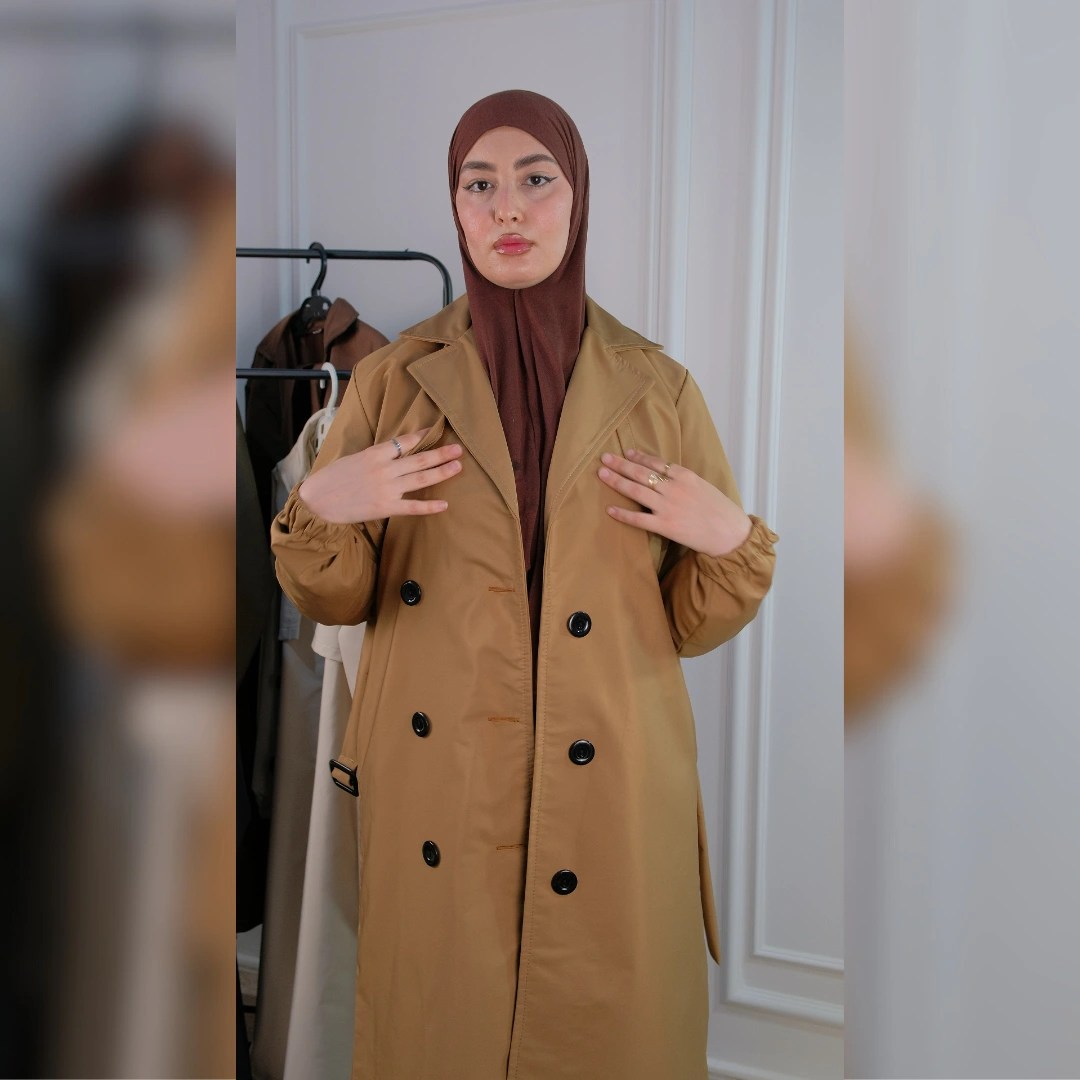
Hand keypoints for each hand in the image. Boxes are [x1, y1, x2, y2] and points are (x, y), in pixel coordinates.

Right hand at [298, 427, 462, 522]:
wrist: (317, 501)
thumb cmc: (332, 478)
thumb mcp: (354, 458)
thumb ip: (376, 455)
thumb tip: (394, 451)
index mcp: (375, 454)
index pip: (404, 442)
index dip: (422, 436)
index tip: (436, 431)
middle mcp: (384, 469)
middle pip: (419, 459)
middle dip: (441, 453)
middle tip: (459, 449)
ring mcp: (386, 489)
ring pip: (420, 478)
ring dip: (441, 472)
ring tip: (458, 467)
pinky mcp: (385, 507)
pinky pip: (412, 507)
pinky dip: (429, 506)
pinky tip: (444, 505)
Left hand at [597, 447, 751, 556]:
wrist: (730, 533)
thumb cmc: (720, 509)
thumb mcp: (703, 485)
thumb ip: (683, 479)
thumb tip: (665, 474)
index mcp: (685, 475)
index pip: (656, 462)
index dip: (638, 457)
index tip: (626, 452)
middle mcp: (674, 488)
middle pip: (641, 473)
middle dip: (620, 464)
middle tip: (604, 457)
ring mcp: (668, 507)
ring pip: (636, 491)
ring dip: (616, 481)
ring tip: (602, 474)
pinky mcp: (665, 526)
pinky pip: (639, 519)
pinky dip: (623, 514)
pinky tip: (610, 509)